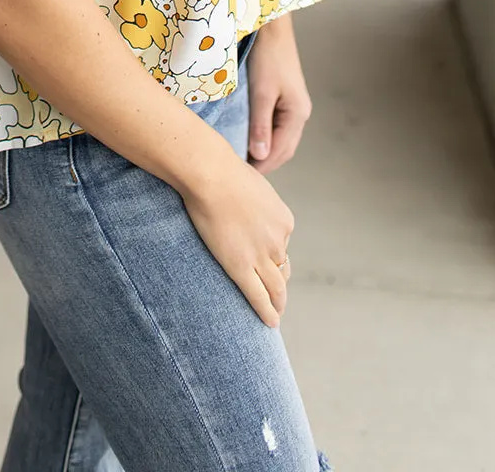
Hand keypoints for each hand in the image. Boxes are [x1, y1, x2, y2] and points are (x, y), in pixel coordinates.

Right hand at [180, 140, 294, 327]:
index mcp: (283, 220)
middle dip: (281, 284)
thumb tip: (244, 201)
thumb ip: (254, 200)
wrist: (211, 174)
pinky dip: (267, 312)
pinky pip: (258, 296)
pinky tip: (271, 323)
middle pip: (283, 269)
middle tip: (278, 297)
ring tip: (276, 314)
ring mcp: (261, 256)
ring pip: (275, 287)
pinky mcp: (241, 267)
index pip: (282, 245)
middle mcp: (279, 240)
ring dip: (277, 303)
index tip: (269, 264)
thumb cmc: (223, 171)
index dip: (275, 256)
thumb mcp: (251, 183)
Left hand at [247, 15, 312, 175]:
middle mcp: (300, 114)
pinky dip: (265, 138)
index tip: (241, 176)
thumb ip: (261, 125)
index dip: (262, 166)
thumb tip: (259, 156)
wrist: (273, 29)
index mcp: (298, 114)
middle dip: (265, 162)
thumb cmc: (268, 58)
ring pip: (281, 139)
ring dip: (265, 152)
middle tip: (241, 172)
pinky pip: (277, 127)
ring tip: (243, 160)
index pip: (281, 151)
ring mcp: (294, 107)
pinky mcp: (285, 99)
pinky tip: (250, 139)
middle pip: (284, 149)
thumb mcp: (262, 93)